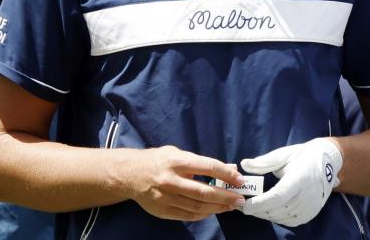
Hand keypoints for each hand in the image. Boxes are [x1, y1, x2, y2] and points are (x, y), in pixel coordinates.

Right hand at [123, 146, 246, 220]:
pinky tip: (213, 211)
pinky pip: (187, 215)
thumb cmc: (159, 161)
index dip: (226, 174)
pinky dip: (203, 214)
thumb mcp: (179, 154)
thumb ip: (203, 162)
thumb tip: (229, 168)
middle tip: (240, 199)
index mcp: (177, 161)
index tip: (240, 180)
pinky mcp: (162, 210)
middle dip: (225, 196)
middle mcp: (171, 180)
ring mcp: (166, 197)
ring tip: (231, 206)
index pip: (208, 167)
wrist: (130, 174)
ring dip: (217, 207)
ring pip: (197, 206)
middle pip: (203, 191)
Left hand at [240, 137, 342, 226]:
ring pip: (282, 217)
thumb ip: (263, 162)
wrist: (328, 160)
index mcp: (300, 178)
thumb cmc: (303, 155)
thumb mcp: (283, 154)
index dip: (260, 203)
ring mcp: (311, 206)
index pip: (278, 196)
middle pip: (277, 209)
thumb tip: (243, 164)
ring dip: (266, 214)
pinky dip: (277, 217)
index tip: (244, 205)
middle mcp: (307, 195)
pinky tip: (270, 210)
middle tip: (242, 205)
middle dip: (257, 210)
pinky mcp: (312, 213)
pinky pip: (290, 221)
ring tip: (254, 207)